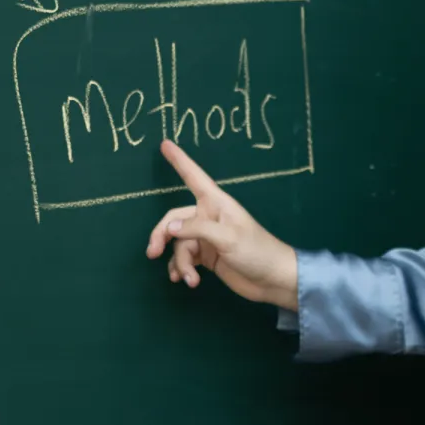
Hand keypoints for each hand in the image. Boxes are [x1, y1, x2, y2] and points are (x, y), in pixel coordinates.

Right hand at [145, 140, 299, 310]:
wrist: (272, 279)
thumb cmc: (256, 251)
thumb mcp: (227, 237)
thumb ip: (196, 229)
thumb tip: (168, 227)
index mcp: (216, 203)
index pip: (193, 177)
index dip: (179, 161)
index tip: (164, 144)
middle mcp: (208, 217)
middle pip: (174, 219)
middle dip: (162, 235)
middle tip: (152, 253)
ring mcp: (207, 237)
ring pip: (178, 243)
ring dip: (179, 261)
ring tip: (186, 278)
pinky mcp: (207, 256)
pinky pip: (184, 257)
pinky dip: (181, 268)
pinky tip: (185, 280)